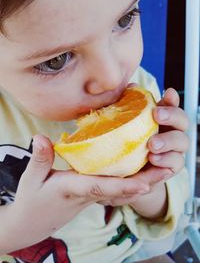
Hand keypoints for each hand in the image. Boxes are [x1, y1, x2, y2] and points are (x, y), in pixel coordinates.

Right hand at [0, 134, 153, 254]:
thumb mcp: (32, 178)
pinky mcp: (94, 196)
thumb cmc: (32, 200)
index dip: (124, 185)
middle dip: (146, 181)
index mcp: (74, 189)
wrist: (32, 222)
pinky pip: (118, 191)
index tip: (145, 182)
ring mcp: (94, 197)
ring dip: (145, 182)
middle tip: (169, 169)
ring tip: (165, 169)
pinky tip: (145, 175)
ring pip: (124, 192)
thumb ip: (40, 158)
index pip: (102, 187)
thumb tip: (40, 136)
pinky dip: (134, 184)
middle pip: (122, 190)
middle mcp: (89, 194)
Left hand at [99, 88, 188, 218]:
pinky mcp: (171, 167)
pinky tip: (153, 159)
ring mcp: (173, 149)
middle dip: (172, 115)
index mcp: (160, 119)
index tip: (168, 93)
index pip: (170, 105)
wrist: (123, 174)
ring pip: (183, 141)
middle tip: (156, 115)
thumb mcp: (122, 125)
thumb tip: (130, 87)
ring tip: (152, 144)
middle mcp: (170, 131)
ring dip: (168, 140)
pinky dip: (166, 160)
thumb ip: (128, 106)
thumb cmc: (123, 145)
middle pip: (182, 120)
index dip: (172, 99)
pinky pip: (176, 163)